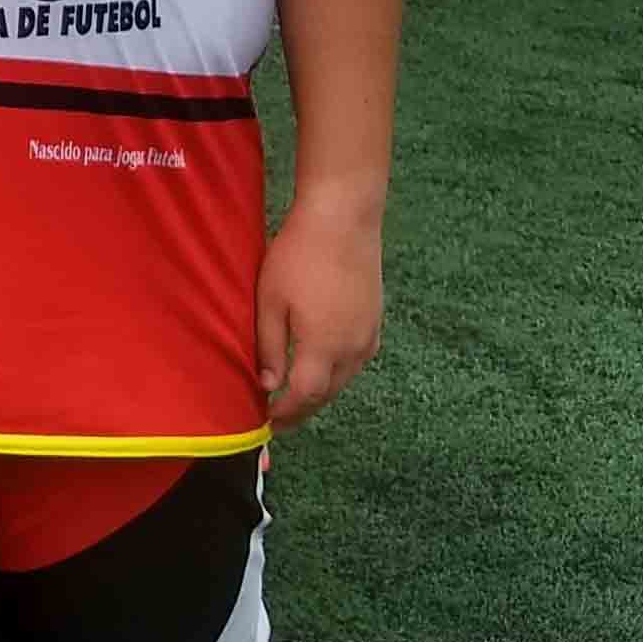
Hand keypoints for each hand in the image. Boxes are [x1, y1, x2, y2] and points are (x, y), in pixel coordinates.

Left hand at [257, 197, 384, 429]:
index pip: (304, 397)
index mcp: (324, 348)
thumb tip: (268, 386)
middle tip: (278, 418)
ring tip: (294, 397)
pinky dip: (336, 373)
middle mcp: (353, 350)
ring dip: (319, 393)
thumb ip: (268, 348)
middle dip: (301, 409)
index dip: (285, 414)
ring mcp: (369, 336)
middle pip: (326, 394)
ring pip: (343, 380)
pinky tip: (320, 368)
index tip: (267, 422)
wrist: (344, 219)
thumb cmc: (299, 256)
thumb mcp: (270, 301)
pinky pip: (355, 362)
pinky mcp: (376, 323)